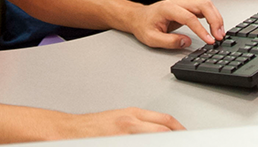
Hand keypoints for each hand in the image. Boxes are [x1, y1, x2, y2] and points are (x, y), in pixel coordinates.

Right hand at [59, 108, 184, 137]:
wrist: (68, 131)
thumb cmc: (92, 128)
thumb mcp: (119, 121)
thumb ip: (139, 125)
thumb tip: (159, 133)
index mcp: (133, 114)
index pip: (166, 120)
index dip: (181, 129)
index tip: (188, 136)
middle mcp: (130, 122)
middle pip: (165, 129)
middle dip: (178, 138)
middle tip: (186, 143)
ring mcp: (124, 135)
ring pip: (155, 137)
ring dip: (166, 141)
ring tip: (174, 145)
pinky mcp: (117, 142)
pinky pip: (138, 145)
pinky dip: (150, 145)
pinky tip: (154, 146)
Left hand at [124, 0, 224, 48]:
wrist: (139, 17)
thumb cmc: (144, 26)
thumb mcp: (151, 38)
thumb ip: (169, 41)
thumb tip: (186, 42)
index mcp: (167, 8)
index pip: (189, 17)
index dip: (201, 30)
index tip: (209, 40)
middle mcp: (177, 2)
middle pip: (203, 5)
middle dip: (215, 20)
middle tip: (219, 36)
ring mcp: (183, 2)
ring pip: (206, 5)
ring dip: (216, 18)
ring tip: (220, 34)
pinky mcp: (188, 5)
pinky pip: (204, 8)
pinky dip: (213, 17)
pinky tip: (216, 27)